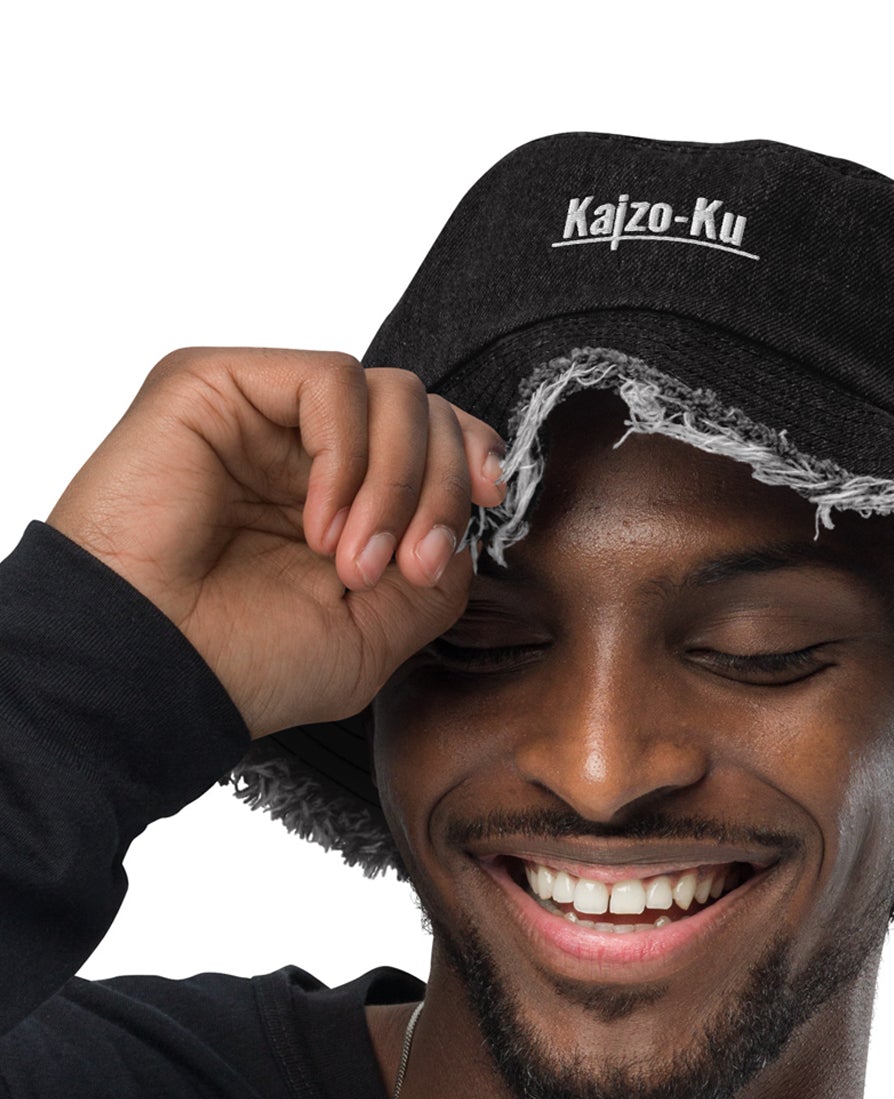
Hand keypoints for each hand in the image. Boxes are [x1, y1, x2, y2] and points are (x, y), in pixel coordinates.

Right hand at [46, 346, 507, 738]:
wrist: (155, 671)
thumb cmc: (244, 666)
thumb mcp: (371, 638)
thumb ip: (433, 576)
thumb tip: (463, 526)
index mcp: (338, 505)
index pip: (431, 441)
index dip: (471, 459)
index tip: (487, 505)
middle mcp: (300, 454)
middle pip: (423, 411)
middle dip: (441, 488)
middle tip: (409, 566)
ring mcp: (260, 418)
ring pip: (389, 392)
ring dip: (396, 483)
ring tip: (353, 561)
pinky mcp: (216, 386)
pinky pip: (330, 381)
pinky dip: (348, 456)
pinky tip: (317, 523)